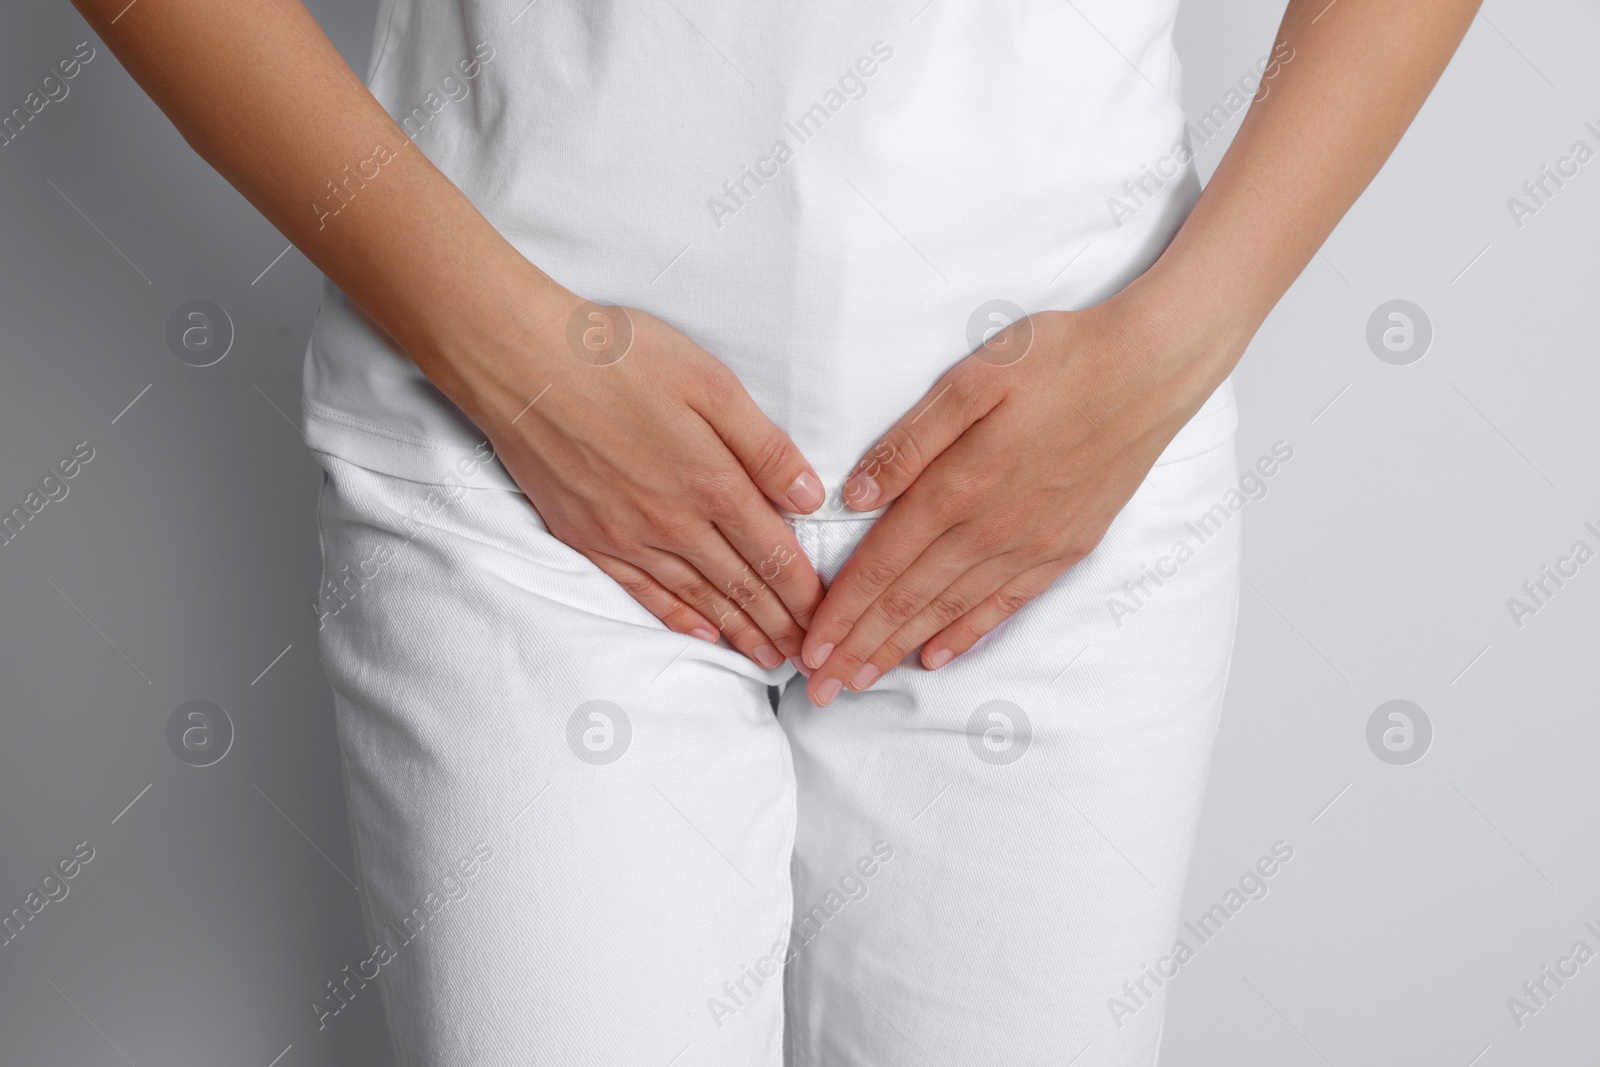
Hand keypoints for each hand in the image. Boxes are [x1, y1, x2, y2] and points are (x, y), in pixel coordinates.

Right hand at [453, 284, 826, 668]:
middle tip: (809, 658)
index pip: (773, 553)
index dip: (805, 593)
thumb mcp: (709, 383)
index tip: (829, 618)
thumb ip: (762, 446)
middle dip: (781, 625)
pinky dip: (678, 617)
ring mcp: (627, 535)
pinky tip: (700, 632)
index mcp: (711, 481)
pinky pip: (643, 592)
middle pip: (741, 586)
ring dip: (737, 631)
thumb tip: (808, 498)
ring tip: (767, 659)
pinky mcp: (588, 536)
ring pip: (697, 597)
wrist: (520, 361)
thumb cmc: (617, 356)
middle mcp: (673, 522)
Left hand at [796, 297, 1227, 704]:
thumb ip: (911, 442)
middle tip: (822, 688)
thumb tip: (856, 497)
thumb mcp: (972, 379)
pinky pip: (1005, 606)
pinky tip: (935, 658)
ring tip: (861, 682)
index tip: (808, 649)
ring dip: (900, 650)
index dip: (842, 612)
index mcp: (959, 486)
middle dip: (859, 648)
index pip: (883, 565)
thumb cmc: (1057, 358)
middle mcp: (991, 529)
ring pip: (951, 612)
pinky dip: (965, 635)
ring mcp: (1031, 545)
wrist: (1151, 370)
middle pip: (909, 602)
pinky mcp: (1065, 548)